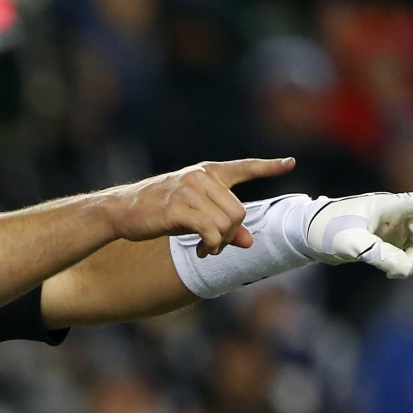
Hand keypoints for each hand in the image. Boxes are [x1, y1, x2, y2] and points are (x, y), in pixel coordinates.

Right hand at [113, 158, 294, 255]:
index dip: (269, 166)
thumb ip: (223, 224)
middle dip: (230, 234)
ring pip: (227, 223)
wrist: (122, 210)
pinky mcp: (178, 207)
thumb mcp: (193, 214)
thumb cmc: (158, 211)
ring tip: (206, 248)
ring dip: (220, 243)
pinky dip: (210, 246)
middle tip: (214, 245)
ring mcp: (189, 190)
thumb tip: (249, 241)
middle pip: (239, 212)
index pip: (243, 167)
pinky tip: (199, 250)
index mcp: (207, 173)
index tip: (290, 163)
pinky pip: (210, 231)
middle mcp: (201, 177)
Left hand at [305, 191, 412, 277]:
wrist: (307, 234)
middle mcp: (394, 214)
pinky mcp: (386, 241)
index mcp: (386, 205)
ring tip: (392, 272)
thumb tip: (402, 268)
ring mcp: (392, 228)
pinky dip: (404, 263)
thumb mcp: (349, 242)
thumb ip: (376, 254)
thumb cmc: (326, 229)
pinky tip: (391, 271)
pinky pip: (407, 252)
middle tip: (404, 269)